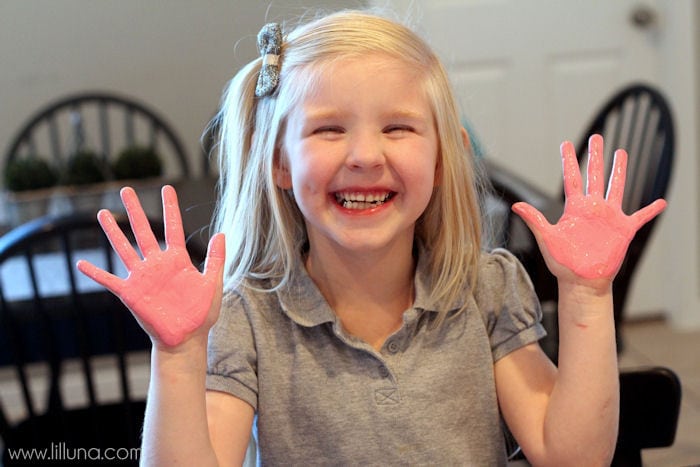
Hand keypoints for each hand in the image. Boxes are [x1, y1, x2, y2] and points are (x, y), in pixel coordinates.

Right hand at [76, 185, 224, 347]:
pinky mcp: (130, 294)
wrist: (186, 339)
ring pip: (124, 249)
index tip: (167, 188)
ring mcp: (142, 278)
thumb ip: (216, 259)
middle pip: (144, 231)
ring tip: (102, 213)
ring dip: (113, 232)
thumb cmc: (202, 314)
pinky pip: (109, 280)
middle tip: (127, 190)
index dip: (170, 208)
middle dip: (135, 211)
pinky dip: (95, 273)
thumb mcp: (213, 284)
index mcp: (178, 260)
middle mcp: (157, 264)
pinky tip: (81, 263)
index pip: (173, 228)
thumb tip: (221, 233)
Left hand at [512, 134, 665, 281]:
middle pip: (594, 175)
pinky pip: (641, 217)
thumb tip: (515, 205)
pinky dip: (651, 210)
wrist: (581, 281)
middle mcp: (592, 208)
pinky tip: (661, 202)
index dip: (568, 160)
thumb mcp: (547, 238)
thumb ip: (534, 220)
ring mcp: (609, 217)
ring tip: (621, 152)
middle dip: (596, 156)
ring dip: (619, 170)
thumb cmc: (562, 263)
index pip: (572, 178)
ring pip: (616, 187)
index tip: (566, 143)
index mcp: (574, 208)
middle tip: (597, 137)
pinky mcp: (623, 230)